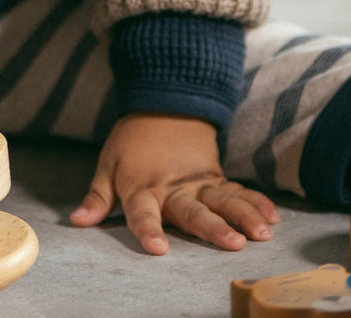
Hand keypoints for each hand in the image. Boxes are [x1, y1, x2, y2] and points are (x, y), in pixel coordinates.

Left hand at [70, 112, 279, 253]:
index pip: (142, 212)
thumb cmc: (132, 141)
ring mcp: (198, 181)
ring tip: (262, 233)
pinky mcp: (215, 176)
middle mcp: (173, 187)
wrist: (163, 102)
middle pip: (192, 210)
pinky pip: (238, 189)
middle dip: (213, 227)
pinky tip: (273, 216)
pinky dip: (256, 201)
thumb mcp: (108, 165)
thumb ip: (97, 197)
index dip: (148, 229)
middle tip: (234, 243)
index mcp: (143, 187)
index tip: (158, 249)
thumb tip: (77, 222)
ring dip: (243, 215)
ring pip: (222, 200)